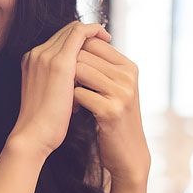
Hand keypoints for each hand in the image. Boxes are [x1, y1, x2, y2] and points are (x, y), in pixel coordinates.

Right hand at [7, 21, 109, 158]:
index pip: (57, 40)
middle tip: (104, 39)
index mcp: (31, 62)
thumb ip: (59, 84)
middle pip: (65, 31)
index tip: (93, 46)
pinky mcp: (59, 63)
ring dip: (92, 31)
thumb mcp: (49, 96)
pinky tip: (106, 38)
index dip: (77, 39)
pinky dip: (94, 31)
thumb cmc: (44, 124)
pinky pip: (80, 34)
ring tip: (107, 39)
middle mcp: (36, 54)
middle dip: (86, 32)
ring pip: (73, 29)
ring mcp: (46, 56)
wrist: (34, 136)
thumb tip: (79, 84)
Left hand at [74, 36, 149, 186]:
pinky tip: (72, 111)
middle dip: (68, 68)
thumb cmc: (114, 117)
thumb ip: (102, 66)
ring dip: (67, 83)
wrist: (127, 153)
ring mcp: (121, 93)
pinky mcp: (111, 110)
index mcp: (129, 66)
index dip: (74, 54)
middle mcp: (128, 76)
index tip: (70, 71)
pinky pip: (78, 93)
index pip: (93, 42)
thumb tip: (76, 40)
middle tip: (64, 86)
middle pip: (83, 54)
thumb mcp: (115, 88)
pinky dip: (70, 100)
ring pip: (78, 70)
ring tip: (66, 97)